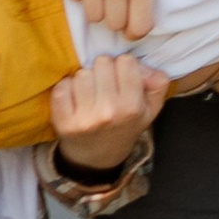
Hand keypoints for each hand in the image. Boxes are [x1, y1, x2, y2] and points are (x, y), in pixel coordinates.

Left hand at [50, 49, 170, 176]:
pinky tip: (74, 100)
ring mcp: (84, 117)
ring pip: (82, 73)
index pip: (126, 61)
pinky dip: (67, 89)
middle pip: (102, 63)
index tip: (121, 79)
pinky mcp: (63, 121)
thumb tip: (143, 65)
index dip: (123, 67)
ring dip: (85, 80)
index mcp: (132, 107)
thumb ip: (157, 83)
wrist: (98, 157)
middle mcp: (109, 111)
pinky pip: (62, 87)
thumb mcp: (150, 108)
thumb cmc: (124, 126)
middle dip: (103, 71)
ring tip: (89, 94)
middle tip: (104, 87)